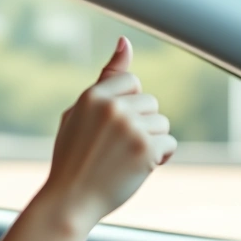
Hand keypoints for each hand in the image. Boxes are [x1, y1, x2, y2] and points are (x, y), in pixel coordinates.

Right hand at [40, 36, 175, 230]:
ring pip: (161, 123)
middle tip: (115, 147)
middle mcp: (112, 107)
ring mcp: (130, 127)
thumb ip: (105, 79)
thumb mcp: (80, 113)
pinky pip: (169, 144)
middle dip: (141, 124)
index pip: (132, 82)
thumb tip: (125, 41)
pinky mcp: (146, 149)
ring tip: (125, 158)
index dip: (126, 106)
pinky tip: (137, 168)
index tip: (110, 127)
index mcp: (93, 95)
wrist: (70, 199)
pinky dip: (159, 158)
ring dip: (151, 141)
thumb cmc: (73, 157)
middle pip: (151, 103)